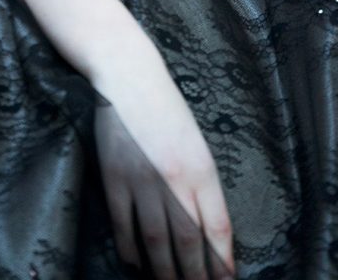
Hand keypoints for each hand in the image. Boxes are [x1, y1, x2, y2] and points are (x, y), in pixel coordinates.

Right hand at [92, 68, 233, 278]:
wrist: (130, 76)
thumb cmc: (167, 108)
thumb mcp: (196, 142)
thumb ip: (201, 183)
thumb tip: (206, 228)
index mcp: (202, 168)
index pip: (218, 227)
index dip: (223, 261)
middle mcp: (175, 178)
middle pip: (188, 240)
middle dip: (195, 275)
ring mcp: (142, 180)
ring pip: (156, 240)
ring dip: (164, 272)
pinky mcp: (114, 177)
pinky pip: (123, 223)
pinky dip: (129, 248)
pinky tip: (135, 263)